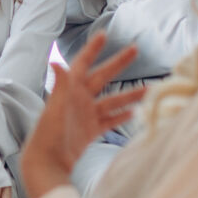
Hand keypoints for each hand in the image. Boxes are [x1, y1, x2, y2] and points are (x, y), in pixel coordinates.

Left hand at [19, 38, 145, 197]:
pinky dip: (122, 116)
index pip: (82, 63)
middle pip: (102, 76)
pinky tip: (137, 112)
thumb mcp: (55, 110)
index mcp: (70, 90)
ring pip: (112, 100)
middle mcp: (79, 99)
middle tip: (136, 48)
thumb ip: (60, 87)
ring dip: (130, 94)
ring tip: (150, 88)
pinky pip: (109, 120)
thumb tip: (55, 62)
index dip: (92, 49)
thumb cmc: (48, 136)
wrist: (47, 164)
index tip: (104, 34)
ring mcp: (86, 115)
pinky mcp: (90, 131)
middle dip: (118, 63)